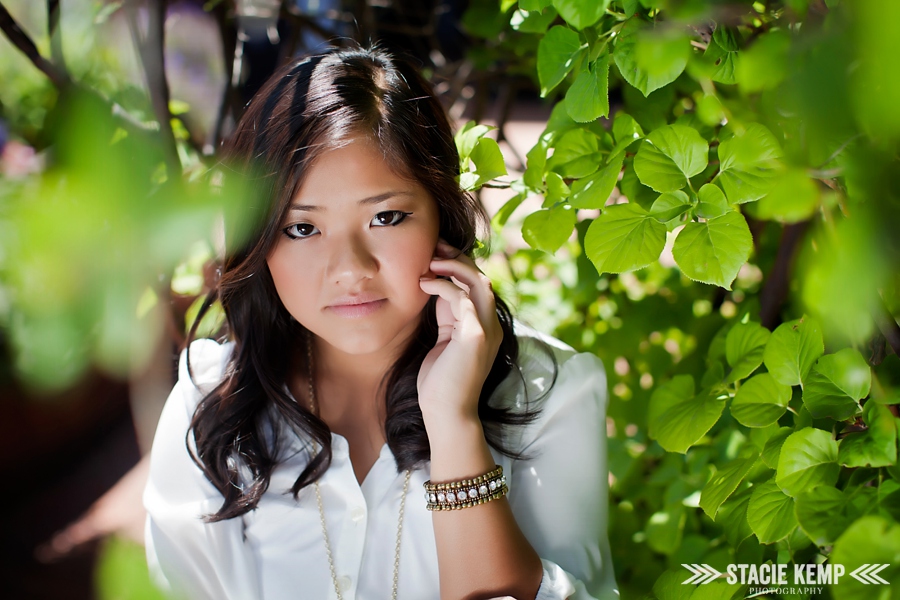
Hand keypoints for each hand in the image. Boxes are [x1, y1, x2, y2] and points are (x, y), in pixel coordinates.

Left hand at [417, 240, 502, 423]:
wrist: (447, 415)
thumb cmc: (440, 384)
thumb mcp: (444, 340)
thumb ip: (447, 315)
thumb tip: (436, 287)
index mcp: (485, 326)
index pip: (478, 284)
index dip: (458, 265)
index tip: (435, 253)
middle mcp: (491, 326)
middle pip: (481, 277)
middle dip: (457, 258)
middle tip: (433, 247)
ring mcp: (486, 330)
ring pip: (479, 282)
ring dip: (453, 267)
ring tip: (429, 262)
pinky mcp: (475, 337)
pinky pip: (462, 298)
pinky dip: (443, 285)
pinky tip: (424, 285)